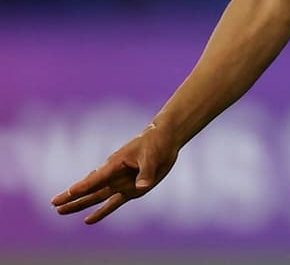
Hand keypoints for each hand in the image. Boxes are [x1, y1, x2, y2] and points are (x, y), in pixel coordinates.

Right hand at [50, 121, 178, 223]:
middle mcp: (114, 175)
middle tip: (54, 204)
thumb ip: (146, 172)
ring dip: (80, 204)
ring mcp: (120, 183)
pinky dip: (102, 212)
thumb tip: (141, 187)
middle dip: (72, 197)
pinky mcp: (130, 189)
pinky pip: (113, 203)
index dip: (83, 187)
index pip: (96, 178)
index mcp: (115, 164)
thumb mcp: (152, 156)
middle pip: (90, 189)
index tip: (68, 193)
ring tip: (60, 211)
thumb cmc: (155, 143)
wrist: (164, 139)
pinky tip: (88, 220)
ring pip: (96, 197)